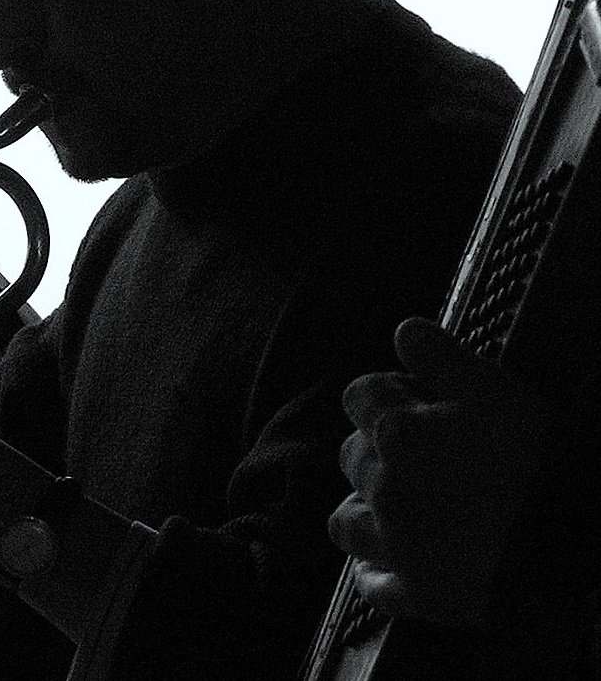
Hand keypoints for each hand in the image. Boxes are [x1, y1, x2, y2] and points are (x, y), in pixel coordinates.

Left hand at [328, 317, 554, 625]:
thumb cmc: (540, 457)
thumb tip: (403, 330)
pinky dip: (377, 576)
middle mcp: (383, 487)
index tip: (416, 399)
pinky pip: (375, 587)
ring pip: (346, 522)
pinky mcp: (416, 593)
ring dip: (364, 509)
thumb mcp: (496, 389)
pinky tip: (394, 567)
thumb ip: (441, 356)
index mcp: (397, 434)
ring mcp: (396, 544)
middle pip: (351, 455)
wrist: (576, 542)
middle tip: (422, 453)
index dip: (387, 393)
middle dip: (376, 447)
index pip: (359, 396)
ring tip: (399, 508)